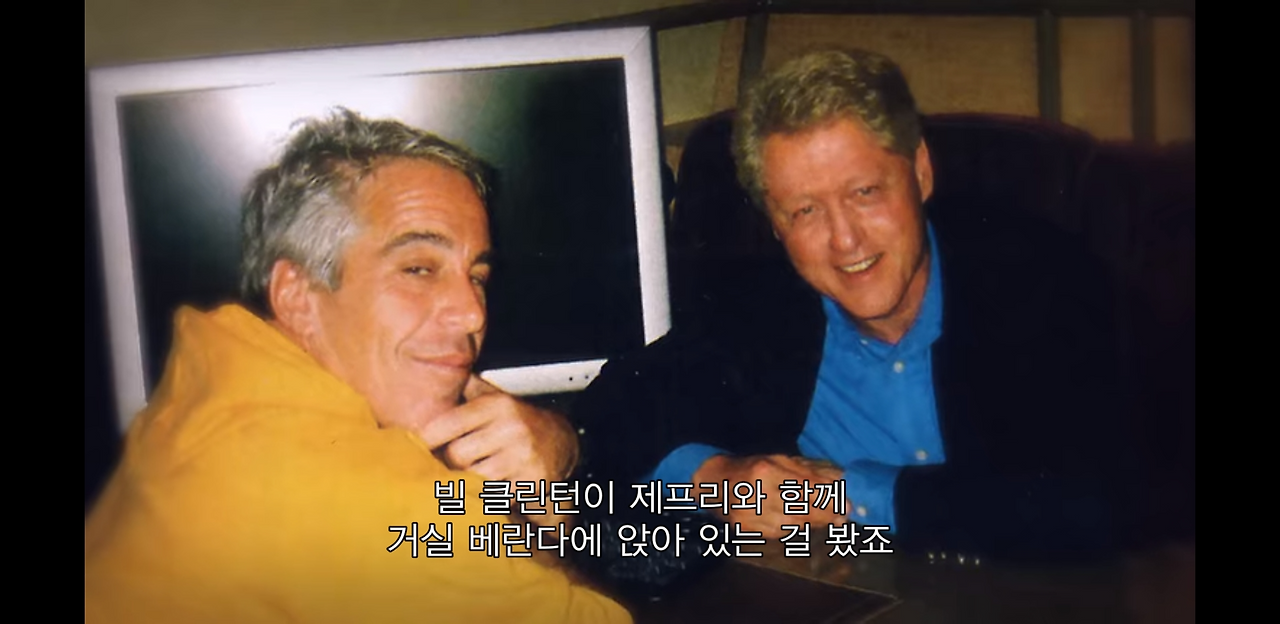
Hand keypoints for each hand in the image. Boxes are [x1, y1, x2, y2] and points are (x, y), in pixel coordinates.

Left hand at [418, 374, 578, 484]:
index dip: (428, 439)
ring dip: (471, 481)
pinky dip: (490, 495)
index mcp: (497, 405)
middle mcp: (511, 427)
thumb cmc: (519, 423)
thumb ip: (467, 390)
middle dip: (453, 463)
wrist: (562, 443)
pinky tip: (495, 486)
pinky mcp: (533, 481)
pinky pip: (495, 494)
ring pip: (474, 477)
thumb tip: (435, 374)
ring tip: (476, 475)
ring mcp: (524, 455)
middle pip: (457, 455)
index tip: (422, 447)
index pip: (446, 423)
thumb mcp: (496, 399)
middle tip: (457, 464)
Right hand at [693, 454, 846, 539]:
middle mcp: (759, 494)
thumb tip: (838, 479)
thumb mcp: (778, 460)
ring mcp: (752, 515)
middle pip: (802, 510)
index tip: (848, 505)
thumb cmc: (751, 468)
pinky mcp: (748, 529)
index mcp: (767, 471)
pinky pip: (779, 532)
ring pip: (793, 524)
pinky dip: (794, 528)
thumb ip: (808, 470)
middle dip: (826, 514)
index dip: (830, 498)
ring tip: (828, 519)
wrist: (714, 483)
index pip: (806, 488)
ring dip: (814, 523)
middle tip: (843, 516)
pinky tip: (802, 522)